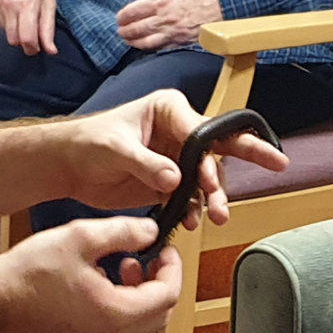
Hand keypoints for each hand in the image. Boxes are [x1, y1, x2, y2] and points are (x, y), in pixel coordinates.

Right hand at [0, 0, 58, 53]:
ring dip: (15, 28)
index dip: (32, 48)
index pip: (26, 38)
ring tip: (23, 12)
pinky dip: (6, 19)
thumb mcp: (50, 1)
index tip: (37, 48)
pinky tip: (13, 6)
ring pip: (5, 31)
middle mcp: (8, 4)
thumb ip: (48, 27)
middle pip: (13, 39)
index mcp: (27, 4)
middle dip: (23, 41)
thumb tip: (50, 50)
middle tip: (32, 33)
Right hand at [0, 216, 182, 332]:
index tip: (166, 247)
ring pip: (140, 324)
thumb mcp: (81, 237)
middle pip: (160, 315)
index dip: (173, 268)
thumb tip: (153, 232)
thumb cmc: (31, 270)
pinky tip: (105, 280)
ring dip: (143, 294)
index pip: (168, 296)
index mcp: (115, 314)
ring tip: (125, 264)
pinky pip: (118, 329)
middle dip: (161, 283)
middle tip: (151, 256)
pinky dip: (124, 306)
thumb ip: (124, 232)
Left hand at [55, 88, 288, 222]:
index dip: (223, 149)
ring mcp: (176, 157)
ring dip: (213, 197)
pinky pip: (189, 195)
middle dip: (236, 166)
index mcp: (170, 111)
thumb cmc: (87, 144)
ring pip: (206, 177)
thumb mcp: (114, 149)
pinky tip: (190, 222)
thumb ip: (146, 163)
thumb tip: (175, 180)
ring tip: (217, 217)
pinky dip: (192, 209)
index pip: (205, 129)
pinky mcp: (168, 181)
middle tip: (266, 171)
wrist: (66, 166)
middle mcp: (180, 131)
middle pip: (219, 148)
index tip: (244, 165)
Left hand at [115, 0, 223, 52]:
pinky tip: (149, 46)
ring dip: (135, 42)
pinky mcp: (185, 40)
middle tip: (121, 31)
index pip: (134, 11)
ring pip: (147, 42)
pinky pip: (164, 46)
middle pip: (136, 28)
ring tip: (129, 41)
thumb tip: (157, 3)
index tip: (119, 18)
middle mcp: (165, 18)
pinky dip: (153, 47)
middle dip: (126, 31)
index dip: (123, 16)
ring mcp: (174, 31)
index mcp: (162, 1)